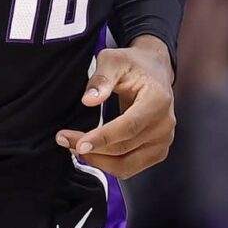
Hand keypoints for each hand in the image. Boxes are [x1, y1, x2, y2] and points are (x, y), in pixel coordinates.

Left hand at [55, 36, 175, 178]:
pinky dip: (109, 164)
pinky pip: (131, 167)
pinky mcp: (158, 150)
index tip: (78, 143)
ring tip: (74, 146)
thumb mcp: (114, 60)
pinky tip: (92, 151)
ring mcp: (163, 140)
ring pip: (127, 165)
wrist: (154, 70)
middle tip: (63, 138)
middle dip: (91, 149)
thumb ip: (101, 78)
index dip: (103, 138)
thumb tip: (88, 100)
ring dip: (98, 160)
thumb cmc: (133, 64)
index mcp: (157, 101)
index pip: (129, 127)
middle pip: (124, 148)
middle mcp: (164, 124)